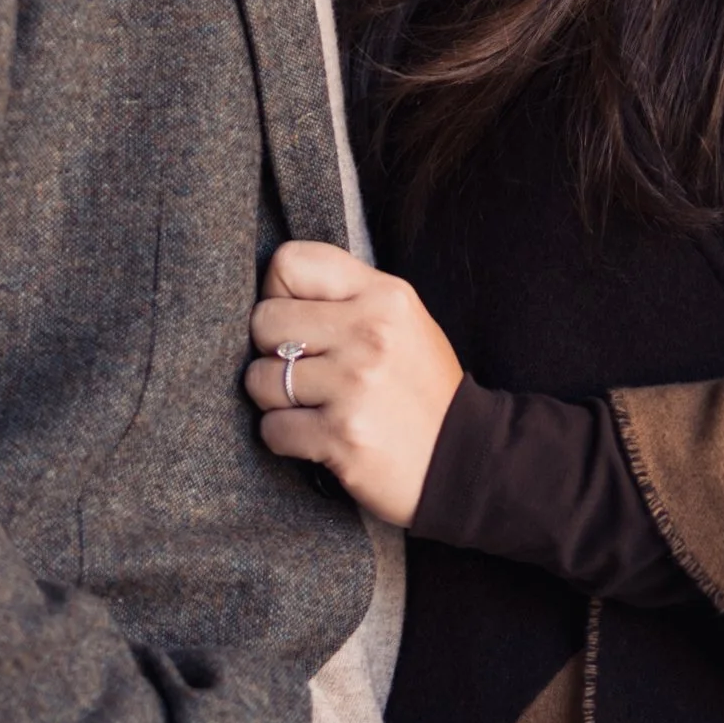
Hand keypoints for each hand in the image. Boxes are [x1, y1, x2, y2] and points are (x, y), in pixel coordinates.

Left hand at [244, 240, 465, 527]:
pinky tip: (318, 436)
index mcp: (385, 296)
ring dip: (275, 399)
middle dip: (271, 350)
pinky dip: (285, 438)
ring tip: (314, 405)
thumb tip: (274, 294)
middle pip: (265, 320)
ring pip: (259, 379)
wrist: (464, 460)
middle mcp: (370, 333)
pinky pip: (272, 428)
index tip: (296, 320)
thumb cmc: (421, 390)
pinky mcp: (341, 435)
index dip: (278, 293)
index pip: (289, 262)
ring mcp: (355, 385)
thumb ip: (348, 300)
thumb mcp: (403, 323)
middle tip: (305, 370)